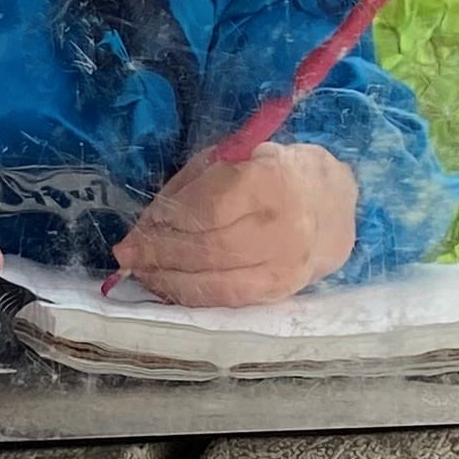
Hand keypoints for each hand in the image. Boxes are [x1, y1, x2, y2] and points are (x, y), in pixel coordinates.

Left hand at [115, 140, 356, 306]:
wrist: (331, 202)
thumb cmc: (271, 171)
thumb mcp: (231, 158)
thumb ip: (189, 189)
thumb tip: (147, 227)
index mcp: (271, 181)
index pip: (208, 211)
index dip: (167, 224)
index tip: (138, 229)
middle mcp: (284, 229)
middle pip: (208, 251)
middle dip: (160, 255)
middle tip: (127, 255)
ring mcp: (287, 267)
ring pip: (216, 283)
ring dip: (170, 281)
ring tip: (142, 273)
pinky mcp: (282, 292)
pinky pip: (229, 300)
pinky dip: (193, 295)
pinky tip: (169, 286)